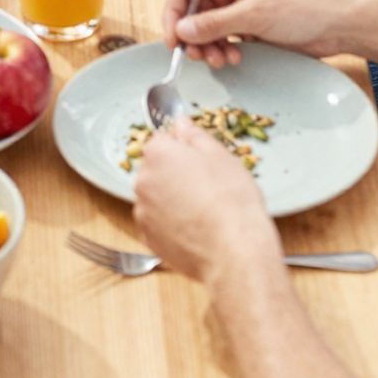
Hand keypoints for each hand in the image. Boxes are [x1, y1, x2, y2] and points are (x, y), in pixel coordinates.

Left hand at [133, 118, 279, 281]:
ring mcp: (143, 212)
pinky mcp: (149, 239)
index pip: (162, 140)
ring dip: (172, 199)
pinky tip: (196, 229)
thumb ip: (194, 136)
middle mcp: (143, 181)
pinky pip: (158, 223)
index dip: (183, 149)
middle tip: (207, 186)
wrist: (234, 252)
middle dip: (176, 174)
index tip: (200, 160)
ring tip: (204, 211)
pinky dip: (172, 224)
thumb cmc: (231, 202)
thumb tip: (181, 124)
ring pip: (157, 197)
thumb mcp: (221, 156)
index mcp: (158, 154)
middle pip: (156, 169)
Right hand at [162, 0, 349, 70]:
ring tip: (221, 61)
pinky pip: (224, 36)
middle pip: (193, 10)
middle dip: (193, 36)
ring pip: (207, 27)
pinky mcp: (250, 24)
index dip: (172, 13)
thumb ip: (213, 24)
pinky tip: (234, 58)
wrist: (338, 23)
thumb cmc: (302, 6)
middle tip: (199, 58)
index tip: (173, 41)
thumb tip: (181, 30)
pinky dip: (224, 48)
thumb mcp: (253, 15)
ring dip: (209, 46)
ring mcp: (240, 5)